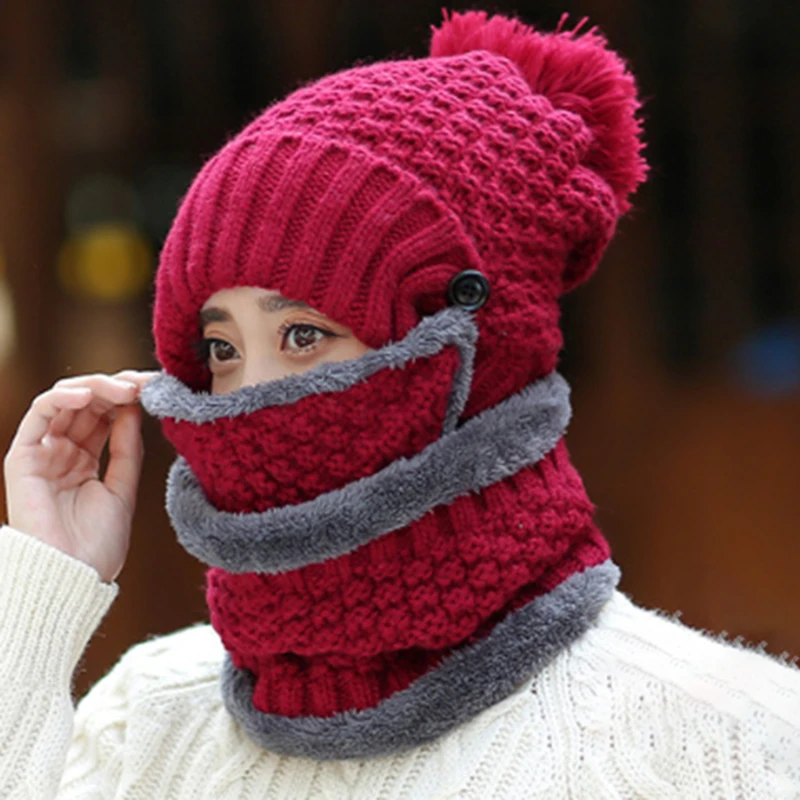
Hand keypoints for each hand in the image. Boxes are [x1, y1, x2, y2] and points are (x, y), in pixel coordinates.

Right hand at [3, 370, 157, 581]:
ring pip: (65, 400)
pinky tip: (89, 395)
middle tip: (144, 383)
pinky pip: (39, 414)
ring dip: (97, 387)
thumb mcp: (123, 488)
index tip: (156, 387)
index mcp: (85, 461)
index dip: (129, 397)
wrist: (74, 576)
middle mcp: (61, 452)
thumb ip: (127, 448)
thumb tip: (134, 408)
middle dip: (117, 387)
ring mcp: (42, 453)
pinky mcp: (22, 456)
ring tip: (124, 389)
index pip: (105, 415)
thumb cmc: (97, 544)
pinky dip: (63, 396)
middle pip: (88, 404)